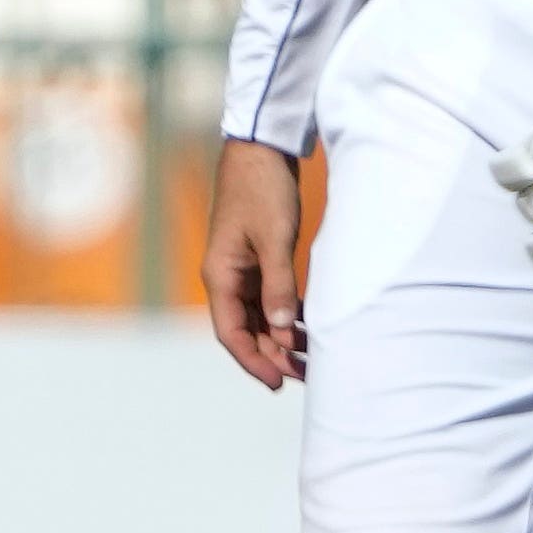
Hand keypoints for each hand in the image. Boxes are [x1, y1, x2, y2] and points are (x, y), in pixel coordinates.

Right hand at [203, 140, 308, 389]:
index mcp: (220, 275)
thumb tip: (282, 331)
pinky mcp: (257, 259)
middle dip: (272, 356)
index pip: (231, 333)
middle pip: (245, 331)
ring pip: (259, 318)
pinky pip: (268, 300)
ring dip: (281, 340)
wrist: (260, 149)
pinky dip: (286, 317)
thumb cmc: (263, 190)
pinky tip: (308, 327)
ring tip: (312, 359)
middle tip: (306, 376)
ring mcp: (241, 270)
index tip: (278, 383)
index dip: (254, 361)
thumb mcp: (274, 238)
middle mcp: (226, 278)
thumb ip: (278, 285)